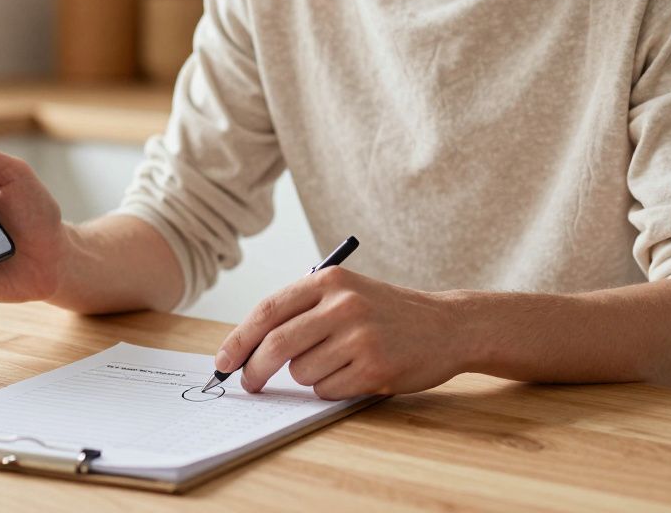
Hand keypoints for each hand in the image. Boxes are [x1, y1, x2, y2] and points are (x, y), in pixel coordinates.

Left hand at [215, 267, 468, 399]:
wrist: (447, 325)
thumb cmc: (386, 312)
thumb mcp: (345, 293)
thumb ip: (301, 312)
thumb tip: (246, 348)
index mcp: (329, 280)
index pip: (268, 310)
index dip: (239, 339)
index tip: (222, 362)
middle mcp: (343, 305)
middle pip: (277, 345)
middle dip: (254, 370)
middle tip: (248, 384)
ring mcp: (360, 337)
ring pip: (302, 373)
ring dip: (308, 377)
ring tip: (337, 363)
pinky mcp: (375, 368)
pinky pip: (327, 390)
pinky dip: (331, 389)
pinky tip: (356, 374)